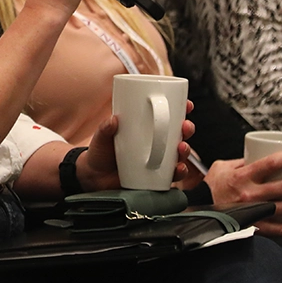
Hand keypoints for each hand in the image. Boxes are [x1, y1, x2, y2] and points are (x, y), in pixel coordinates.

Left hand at [75, 107, 196, 191]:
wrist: (94, 178)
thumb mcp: (102, 136)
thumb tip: (113, 119)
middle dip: (187, 128)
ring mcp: (157, 160)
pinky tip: (178, 168)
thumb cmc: (101, 152)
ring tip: (181, 147)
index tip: (187, 104)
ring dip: (186, 150)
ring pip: (179, 155)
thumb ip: (105, 128)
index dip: (181, 109)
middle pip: (179, 134)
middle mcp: (156, 143)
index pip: (168, 116)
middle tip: (185, 126)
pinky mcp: (156, 178)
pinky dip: (179, 172)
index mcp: (146, 128)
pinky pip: (172, 176)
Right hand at [204, 134, 281, 237]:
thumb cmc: (213, 185)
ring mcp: (251, 211)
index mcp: (242, 175)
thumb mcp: (225, 166)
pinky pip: (279, 229)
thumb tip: (270, 145)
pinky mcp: (253, 226)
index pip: (270, 162)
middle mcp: (248, 193)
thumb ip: (247, 159)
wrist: (198, 209)